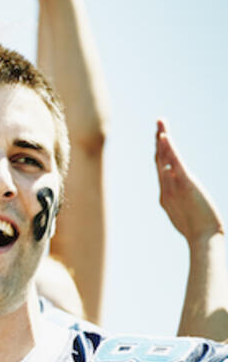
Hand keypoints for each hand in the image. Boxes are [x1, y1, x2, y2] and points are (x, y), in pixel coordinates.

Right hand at [157, 119, 223, 245]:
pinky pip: (174, 163)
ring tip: (160, 123)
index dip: (160, 155)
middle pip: (159, 161)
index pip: (161, 171)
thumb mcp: (188, 219)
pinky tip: (164, 137)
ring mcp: (173, 186)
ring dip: (162, 139)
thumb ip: (184, 209)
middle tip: (159, 125)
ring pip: (164, 159)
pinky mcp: (184, 184)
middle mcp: (166, 189)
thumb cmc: (200, 233)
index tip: (160, 140)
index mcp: (166, 197)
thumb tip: (185, 206)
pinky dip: (168, 149)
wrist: (203, 239)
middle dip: (158, 142)